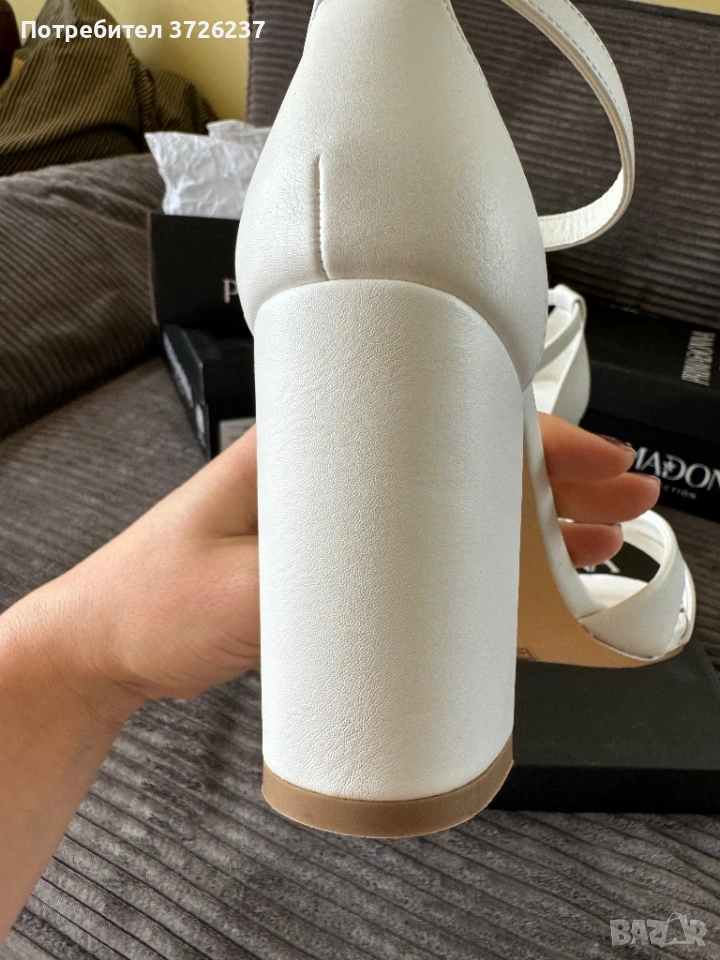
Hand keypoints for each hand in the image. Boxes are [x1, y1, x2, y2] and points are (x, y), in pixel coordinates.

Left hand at [10, 416, 660, 717]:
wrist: (113, 639)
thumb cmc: (153, 596)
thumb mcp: (240, 593)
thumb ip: (326, 593)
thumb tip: (423, 589)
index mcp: (313, 444)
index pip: (441, 419)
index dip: (526, 441)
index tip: (585, 463)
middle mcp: (337, 469)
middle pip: (463, 453)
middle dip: (549, 474)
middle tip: (617, 499)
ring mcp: (345, 515)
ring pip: (455, 496)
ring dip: (527, 513)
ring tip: (593, 534)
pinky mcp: (345, 559)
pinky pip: (431, 543)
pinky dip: (483, 552)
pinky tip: (524, 569)